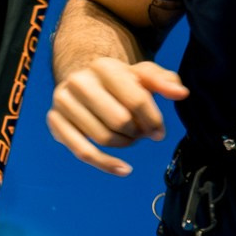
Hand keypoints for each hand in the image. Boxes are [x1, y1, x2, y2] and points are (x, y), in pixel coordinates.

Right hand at [47, 57, 188, 176]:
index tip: (159, 132)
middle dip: (137, 133)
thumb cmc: (117, 81)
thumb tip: (181, 94)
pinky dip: (105, 164)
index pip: (136, 100)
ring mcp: (63, 102)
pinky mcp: (55, 122)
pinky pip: (82, 152)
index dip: (153, 120)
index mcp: (103, 66)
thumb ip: (164, 81)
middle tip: (141, 134)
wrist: (81, 82)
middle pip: (120, 121)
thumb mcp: (141, 75)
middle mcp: (79, 81)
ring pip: (103, 138)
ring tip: (128, 139)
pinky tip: (123, 169)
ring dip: (123, 145)